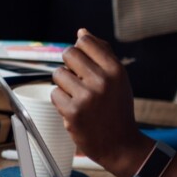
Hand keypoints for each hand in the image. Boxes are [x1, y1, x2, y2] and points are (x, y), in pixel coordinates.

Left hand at [50, 29, 149, 176]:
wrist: (121, 145)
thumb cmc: (117, 109)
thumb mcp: (118, 79)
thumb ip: (102, 53)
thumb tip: (82, 32)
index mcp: (115, 70)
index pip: (85, 41)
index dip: (80, 49)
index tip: (83, 61)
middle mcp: (102, 81)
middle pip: (68, 54)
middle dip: (70, 65)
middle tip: (78, 80)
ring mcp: (87, 97)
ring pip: (58, 74)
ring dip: (64, 85)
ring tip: (78, 97)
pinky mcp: (73, 112)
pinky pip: (55, 94)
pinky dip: (61, 101)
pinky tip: (75, 109)